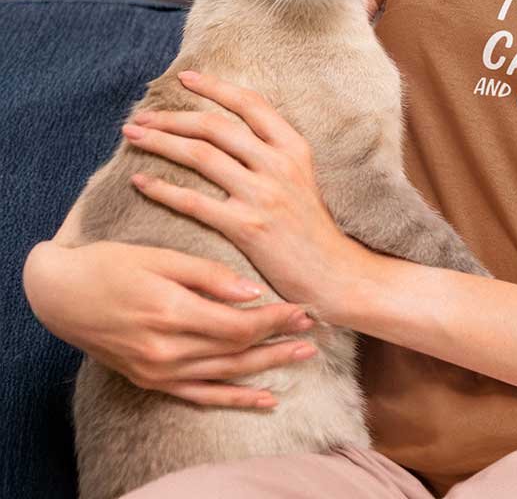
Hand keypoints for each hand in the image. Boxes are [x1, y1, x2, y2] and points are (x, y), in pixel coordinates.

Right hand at [22, 238, 317, 407]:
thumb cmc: (110, 264)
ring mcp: (158, 371)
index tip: (305, 306)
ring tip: (304, 357)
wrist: (60, 295)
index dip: (276, 319)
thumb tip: (252, 292)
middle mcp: (167, 350)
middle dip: (281, 340)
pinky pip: (200, 395)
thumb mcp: (159, 257)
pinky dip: (234, 398)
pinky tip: (265, 399)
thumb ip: (208, 275)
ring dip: (268, 367)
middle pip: (238, 351)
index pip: (239, 324)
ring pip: (226, 375)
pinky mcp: (152, 380)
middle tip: (316, 330)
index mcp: (172, 313)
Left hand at [122, 70, 372, 313]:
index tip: (185, 78)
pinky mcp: (246, 227)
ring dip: (160, 142)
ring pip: (200, 156)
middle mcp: (279, 164)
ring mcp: (263, 195)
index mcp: (294, 146)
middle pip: (216, 126)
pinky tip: (140, 181)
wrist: (332, 272)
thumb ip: (273, 151)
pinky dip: (162, 189)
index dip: (215, 87)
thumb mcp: (302, 177)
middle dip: (173, 117)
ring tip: (132, 137)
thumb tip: (233, 127)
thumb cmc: (311, 227)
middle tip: (141, 115)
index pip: (250, 103)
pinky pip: (194, 202)